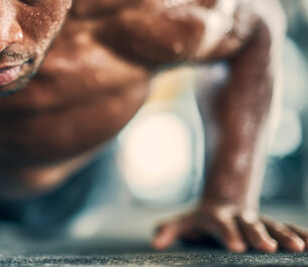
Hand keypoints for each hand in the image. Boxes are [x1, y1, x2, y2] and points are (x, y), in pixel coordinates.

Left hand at [151, 203, 307, 252]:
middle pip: (250, 226)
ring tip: (299, 248)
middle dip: (259, 236)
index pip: (222, 226)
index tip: (236, 248)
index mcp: (217, 216)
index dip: (229, 235)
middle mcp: (241, 217)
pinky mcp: (273, 225)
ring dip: (286, 236)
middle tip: (268, 248)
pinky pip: (290, 228)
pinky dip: (302, 234)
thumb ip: (170, 229)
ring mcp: (259, 220)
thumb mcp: (185, 222)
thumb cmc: (201, 219)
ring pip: (274, 226)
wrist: (224, 201)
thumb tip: (156, 242)